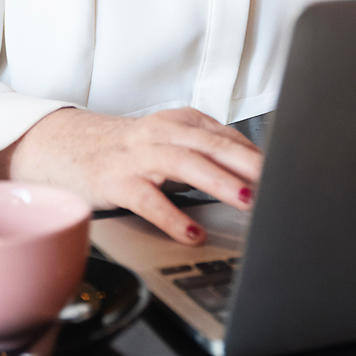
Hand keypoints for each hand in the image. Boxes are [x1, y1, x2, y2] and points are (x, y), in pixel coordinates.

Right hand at [0, 107, 261, 244]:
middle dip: (249, 163)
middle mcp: (163, 133)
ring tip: (248, 200)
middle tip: (278, 181)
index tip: (286, 171)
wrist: (68, 146)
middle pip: (213, 145)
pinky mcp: (118, 181)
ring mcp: (139, 156)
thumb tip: (255, 171)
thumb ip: (206, 150)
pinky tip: (192, 233)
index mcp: (181, 122)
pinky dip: (173, 217)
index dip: (257, 154)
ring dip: (220, 182)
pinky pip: (149, 200)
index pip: (227, 136)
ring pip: (187, 165)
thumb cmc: (129, 150)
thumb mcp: (170, 140)